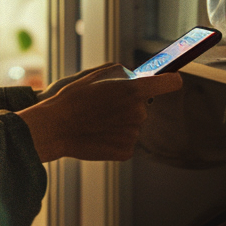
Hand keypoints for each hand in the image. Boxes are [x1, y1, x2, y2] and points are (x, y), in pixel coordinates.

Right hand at [16, 63, 183, 161]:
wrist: (54, 128)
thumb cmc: (72, 98)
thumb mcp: (95, 75)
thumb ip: (122, 74)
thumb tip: (136, 77)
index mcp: (134, 90)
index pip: (171, 82)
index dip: (170, 80)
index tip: (170, 80)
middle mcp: (139, 112)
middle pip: (143, 106)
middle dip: (129, 104)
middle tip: (105, 105)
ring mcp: (133, 134)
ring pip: (133, 124)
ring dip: (120, 121)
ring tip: (96, 120)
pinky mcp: (126, 151)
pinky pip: (126, 140)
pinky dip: (114, 138)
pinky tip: (97, 134)